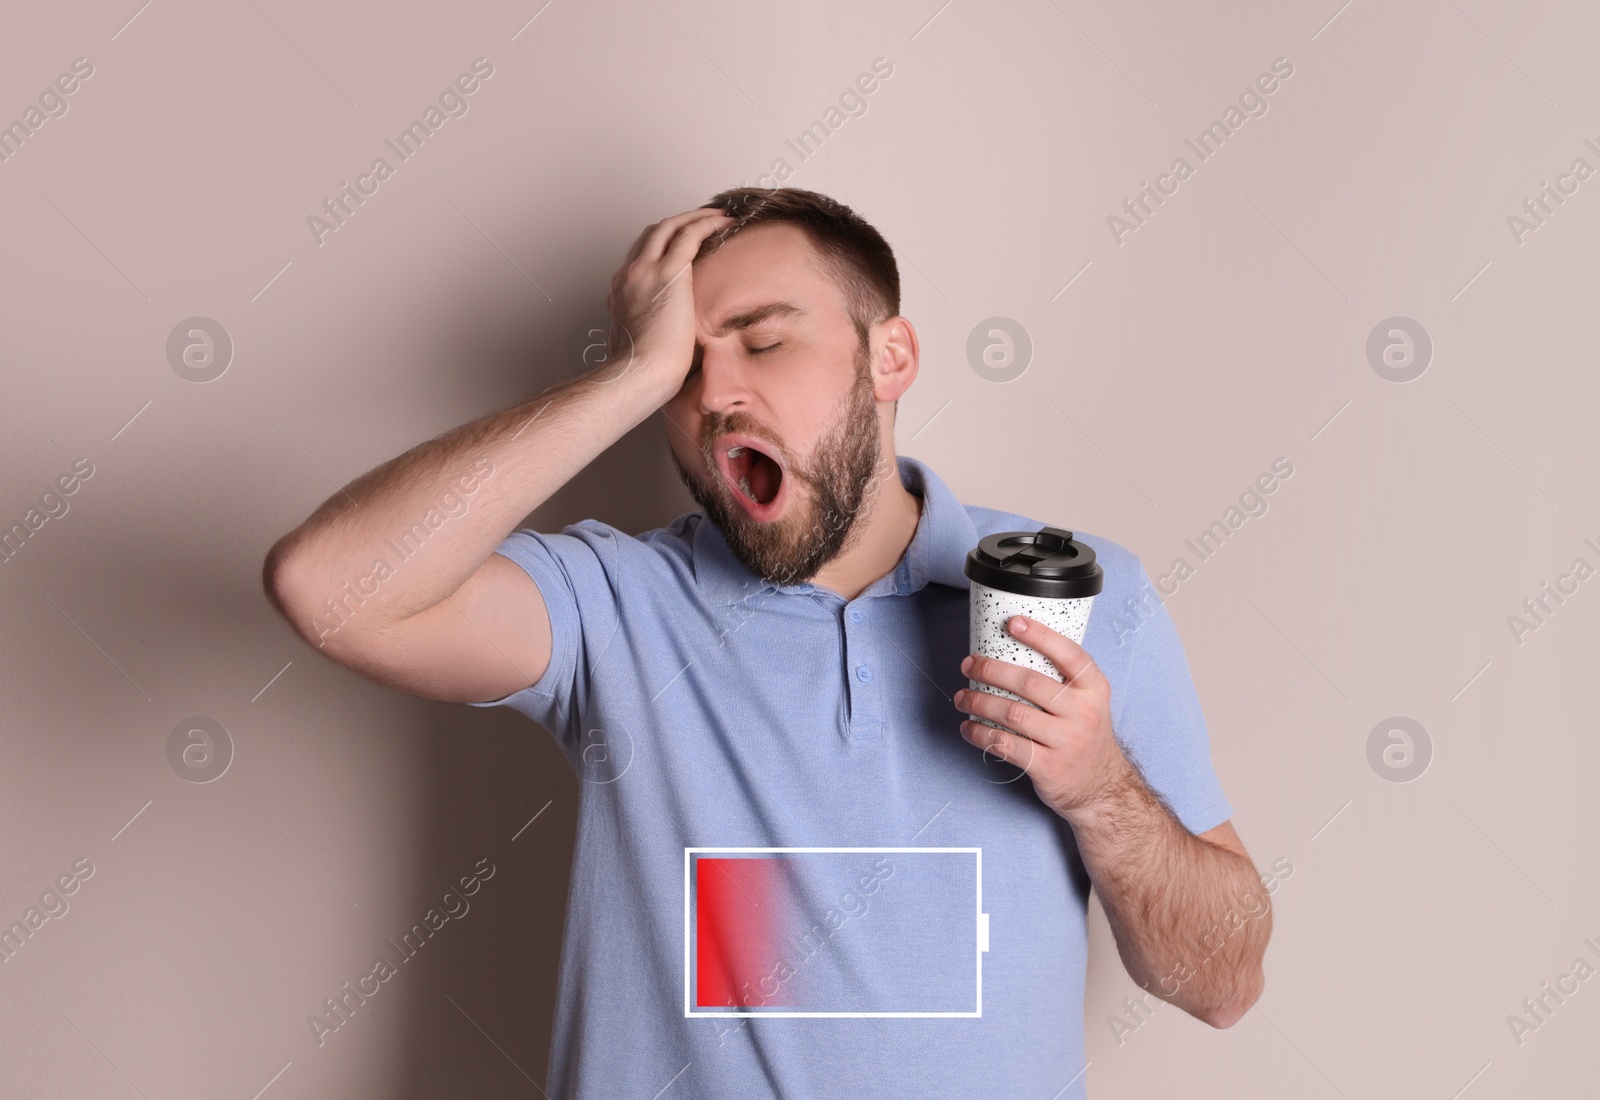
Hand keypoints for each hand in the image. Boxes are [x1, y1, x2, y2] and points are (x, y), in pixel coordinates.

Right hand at [603, 207, 732, 389]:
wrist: (638, 374)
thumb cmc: (644, 372)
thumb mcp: (642, 345)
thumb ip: (651, 332)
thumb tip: (671, 342)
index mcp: (622, 291)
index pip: (643, 255)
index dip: (665, 244)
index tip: (686, 244)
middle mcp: (628, 275)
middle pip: (653, 233)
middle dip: (680, 222)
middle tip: (706, 221)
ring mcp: (644, 271)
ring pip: (669, 226)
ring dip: (696, 216)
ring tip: (720, 216)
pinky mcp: (667, 274)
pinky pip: (688, 234)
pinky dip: (707, 223)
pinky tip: (725, 223)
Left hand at [953, 614, 1131, 822]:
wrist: (1102, 787)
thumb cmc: (1084, 735)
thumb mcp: (1089, 702)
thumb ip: (1063, 679)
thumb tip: (1011, 649)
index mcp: (1094, 689)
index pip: (1070, 655)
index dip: (1040, 636)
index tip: (1013, 623)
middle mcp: (1083, 713)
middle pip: (1030, 683)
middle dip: (991, 671)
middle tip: (969, 665)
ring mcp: (1067, 742)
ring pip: (1012, 714)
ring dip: (979, 703)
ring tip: (963, 698)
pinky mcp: (1049, 767)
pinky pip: (1006, 745)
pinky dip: (980, 734)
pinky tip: (969, 728)